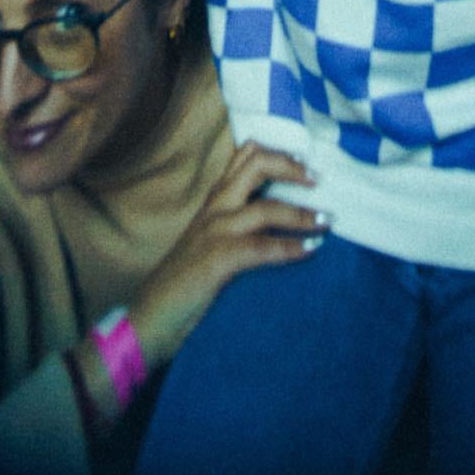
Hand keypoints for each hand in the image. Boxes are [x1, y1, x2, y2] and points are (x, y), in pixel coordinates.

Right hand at [130, 143, 324, 373]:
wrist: (146, 321)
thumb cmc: (181, 287)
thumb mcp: (206, 245)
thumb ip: (232, 228)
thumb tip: (273, 224)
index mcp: (211, 203)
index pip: (242, 157)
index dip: (275, 153)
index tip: (303, 160)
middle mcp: (213, 209)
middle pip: (255, 165)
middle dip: (290, 167)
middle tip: (317, 179)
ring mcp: (213, 233)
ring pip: (265, 208)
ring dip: (302, 213)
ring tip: (327, 221)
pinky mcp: (217, 260)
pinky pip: (262, 247)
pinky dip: (290, 246)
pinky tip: (310, 250)